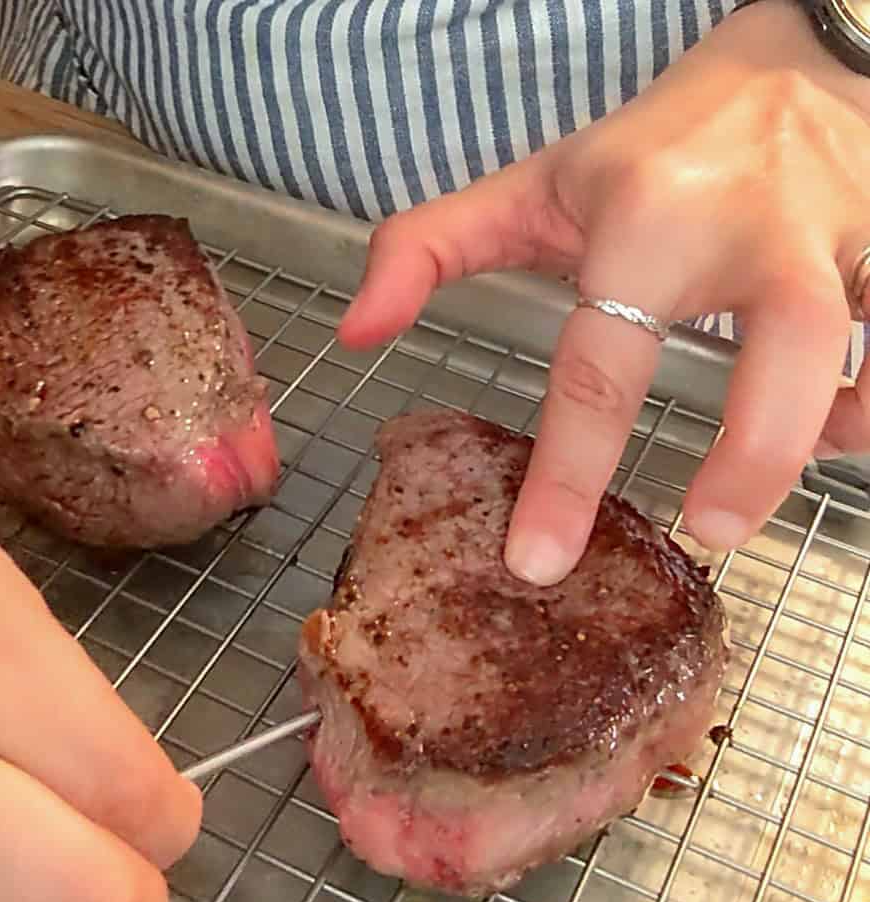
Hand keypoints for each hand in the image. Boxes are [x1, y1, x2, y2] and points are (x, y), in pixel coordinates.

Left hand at [338, 0, 869, 584]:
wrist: (791, 63)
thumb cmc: (649, 151)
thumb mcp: (529, 189)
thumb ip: (428, 250)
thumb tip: (355, 333)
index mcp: (648, 219)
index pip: (598, 363)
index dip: (566, 475)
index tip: (538, 563)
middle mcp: (755, 225)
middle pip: (784, 349)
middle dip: (755, 456)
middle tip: (713, 534)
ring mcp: (843, 233)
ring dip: (837, 426)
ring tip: (800, 462)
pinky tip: (837, 418)